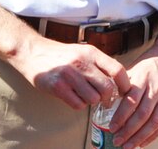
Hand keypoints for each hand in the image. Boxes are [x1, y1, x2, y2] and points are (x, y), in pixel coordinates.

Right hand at [11, 35, 130, 109]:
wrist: (32, 52)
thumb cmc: (61, 55)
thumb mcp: (82, 51)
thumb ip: (99, 64)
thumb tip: (119, 82)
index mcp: (91, 52)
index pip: (118, 70)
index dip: (125, 85)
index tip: (123, 92)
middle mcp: (82, 62)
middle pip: (108, 89)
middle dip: (107, 98)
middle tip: (102, 99)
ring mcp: (69, 75)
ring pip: (94, 99)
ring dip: (90, 100)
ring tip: (82, 94)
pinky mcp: (58, 87)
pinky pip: (78, 105)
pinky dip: (78, 104)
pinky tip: (72, 96)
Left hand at [108, 42, 157, 148]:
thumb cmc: (148, 64)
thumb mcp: (133, 69)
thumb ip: (123, 85)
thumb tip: (106, 100)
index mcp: (143, 78)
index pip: (131, 101)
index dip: (121, 116)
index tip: (112, 127)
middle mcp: (156, 89)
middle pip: (143, 114)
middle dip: (129, 130)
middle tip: (117, 140)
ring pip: (154, 122)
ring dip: (140, 137)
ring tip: (128, 145)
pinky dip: (153, 135)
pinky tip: (143, 142)